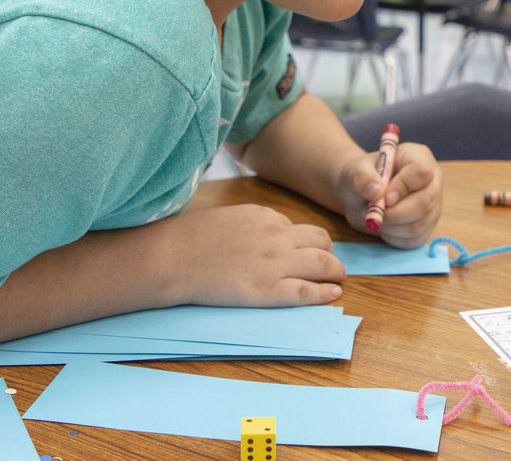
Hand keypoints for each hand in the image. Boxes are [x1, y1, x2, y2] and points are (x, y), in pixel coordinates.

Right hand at [168, 204, 344, 306]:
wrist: (174, 257)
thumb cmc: (192, 238)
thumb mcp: (230, 218)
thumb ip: (255, 224)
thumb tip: (271, 234)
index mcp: (266, 216)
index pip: (298, 228)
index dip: (304, 243)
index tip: (304, 253)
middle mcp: (277, 236)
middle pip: (321, 241)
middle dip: (328, 253)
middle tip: (328, 266)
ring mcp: (275, 263)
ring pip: (324, 263)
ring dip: (335, 271)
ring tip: (336, 279)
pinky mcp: (269, 289)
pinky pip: (308, 291)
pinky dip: (326, 292)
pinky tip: (333, 294)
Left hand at [340, 142, 442, 248]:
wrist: (362, 196)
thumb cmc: (362, 177)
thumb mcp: (355, 171)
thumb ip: (362, 177)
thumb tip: (376, 192)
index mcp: (419, 158)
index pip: (422, 172)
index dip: (403, 186)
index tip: (384, 196)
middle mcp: (433, 181)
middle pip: (425, 203)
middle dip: (394, 213)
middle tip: (372, 211)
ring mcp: (434, 206)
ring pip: (417, 225)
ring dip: (389, 226)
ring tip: (374, 214)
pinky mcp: (427, 228)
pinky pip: (412, 240)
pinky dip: (392, 237)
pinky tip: (384, 224)